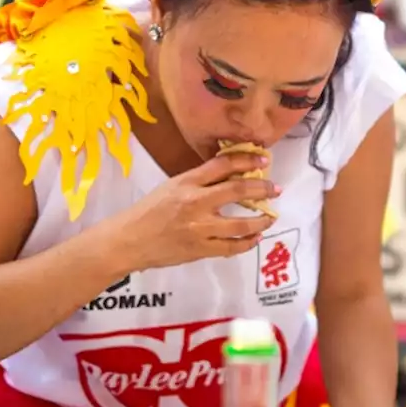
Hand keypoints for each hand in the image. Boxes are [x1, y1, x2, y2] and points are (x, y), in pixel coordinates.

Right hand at [117, 152, 279, 269]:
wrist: (129, 240)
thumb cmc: (148, 211)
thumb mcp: (171, 187)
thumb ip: (199, 181)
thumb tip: (230, 175)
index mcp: (187, 182)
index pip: (222, 164)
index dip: (246, 158)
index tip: (263, 157)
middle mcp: (195, 202)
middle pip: (237, 190)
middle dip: (261, 188)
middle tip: (276, 188)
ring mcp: (199, 228)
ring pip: (240, 223)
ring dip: (260, 220)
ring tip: (270, 217)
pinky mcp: (200, 249)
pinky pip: (231, 247)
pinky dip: (247, 242)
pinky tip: (255, 238)